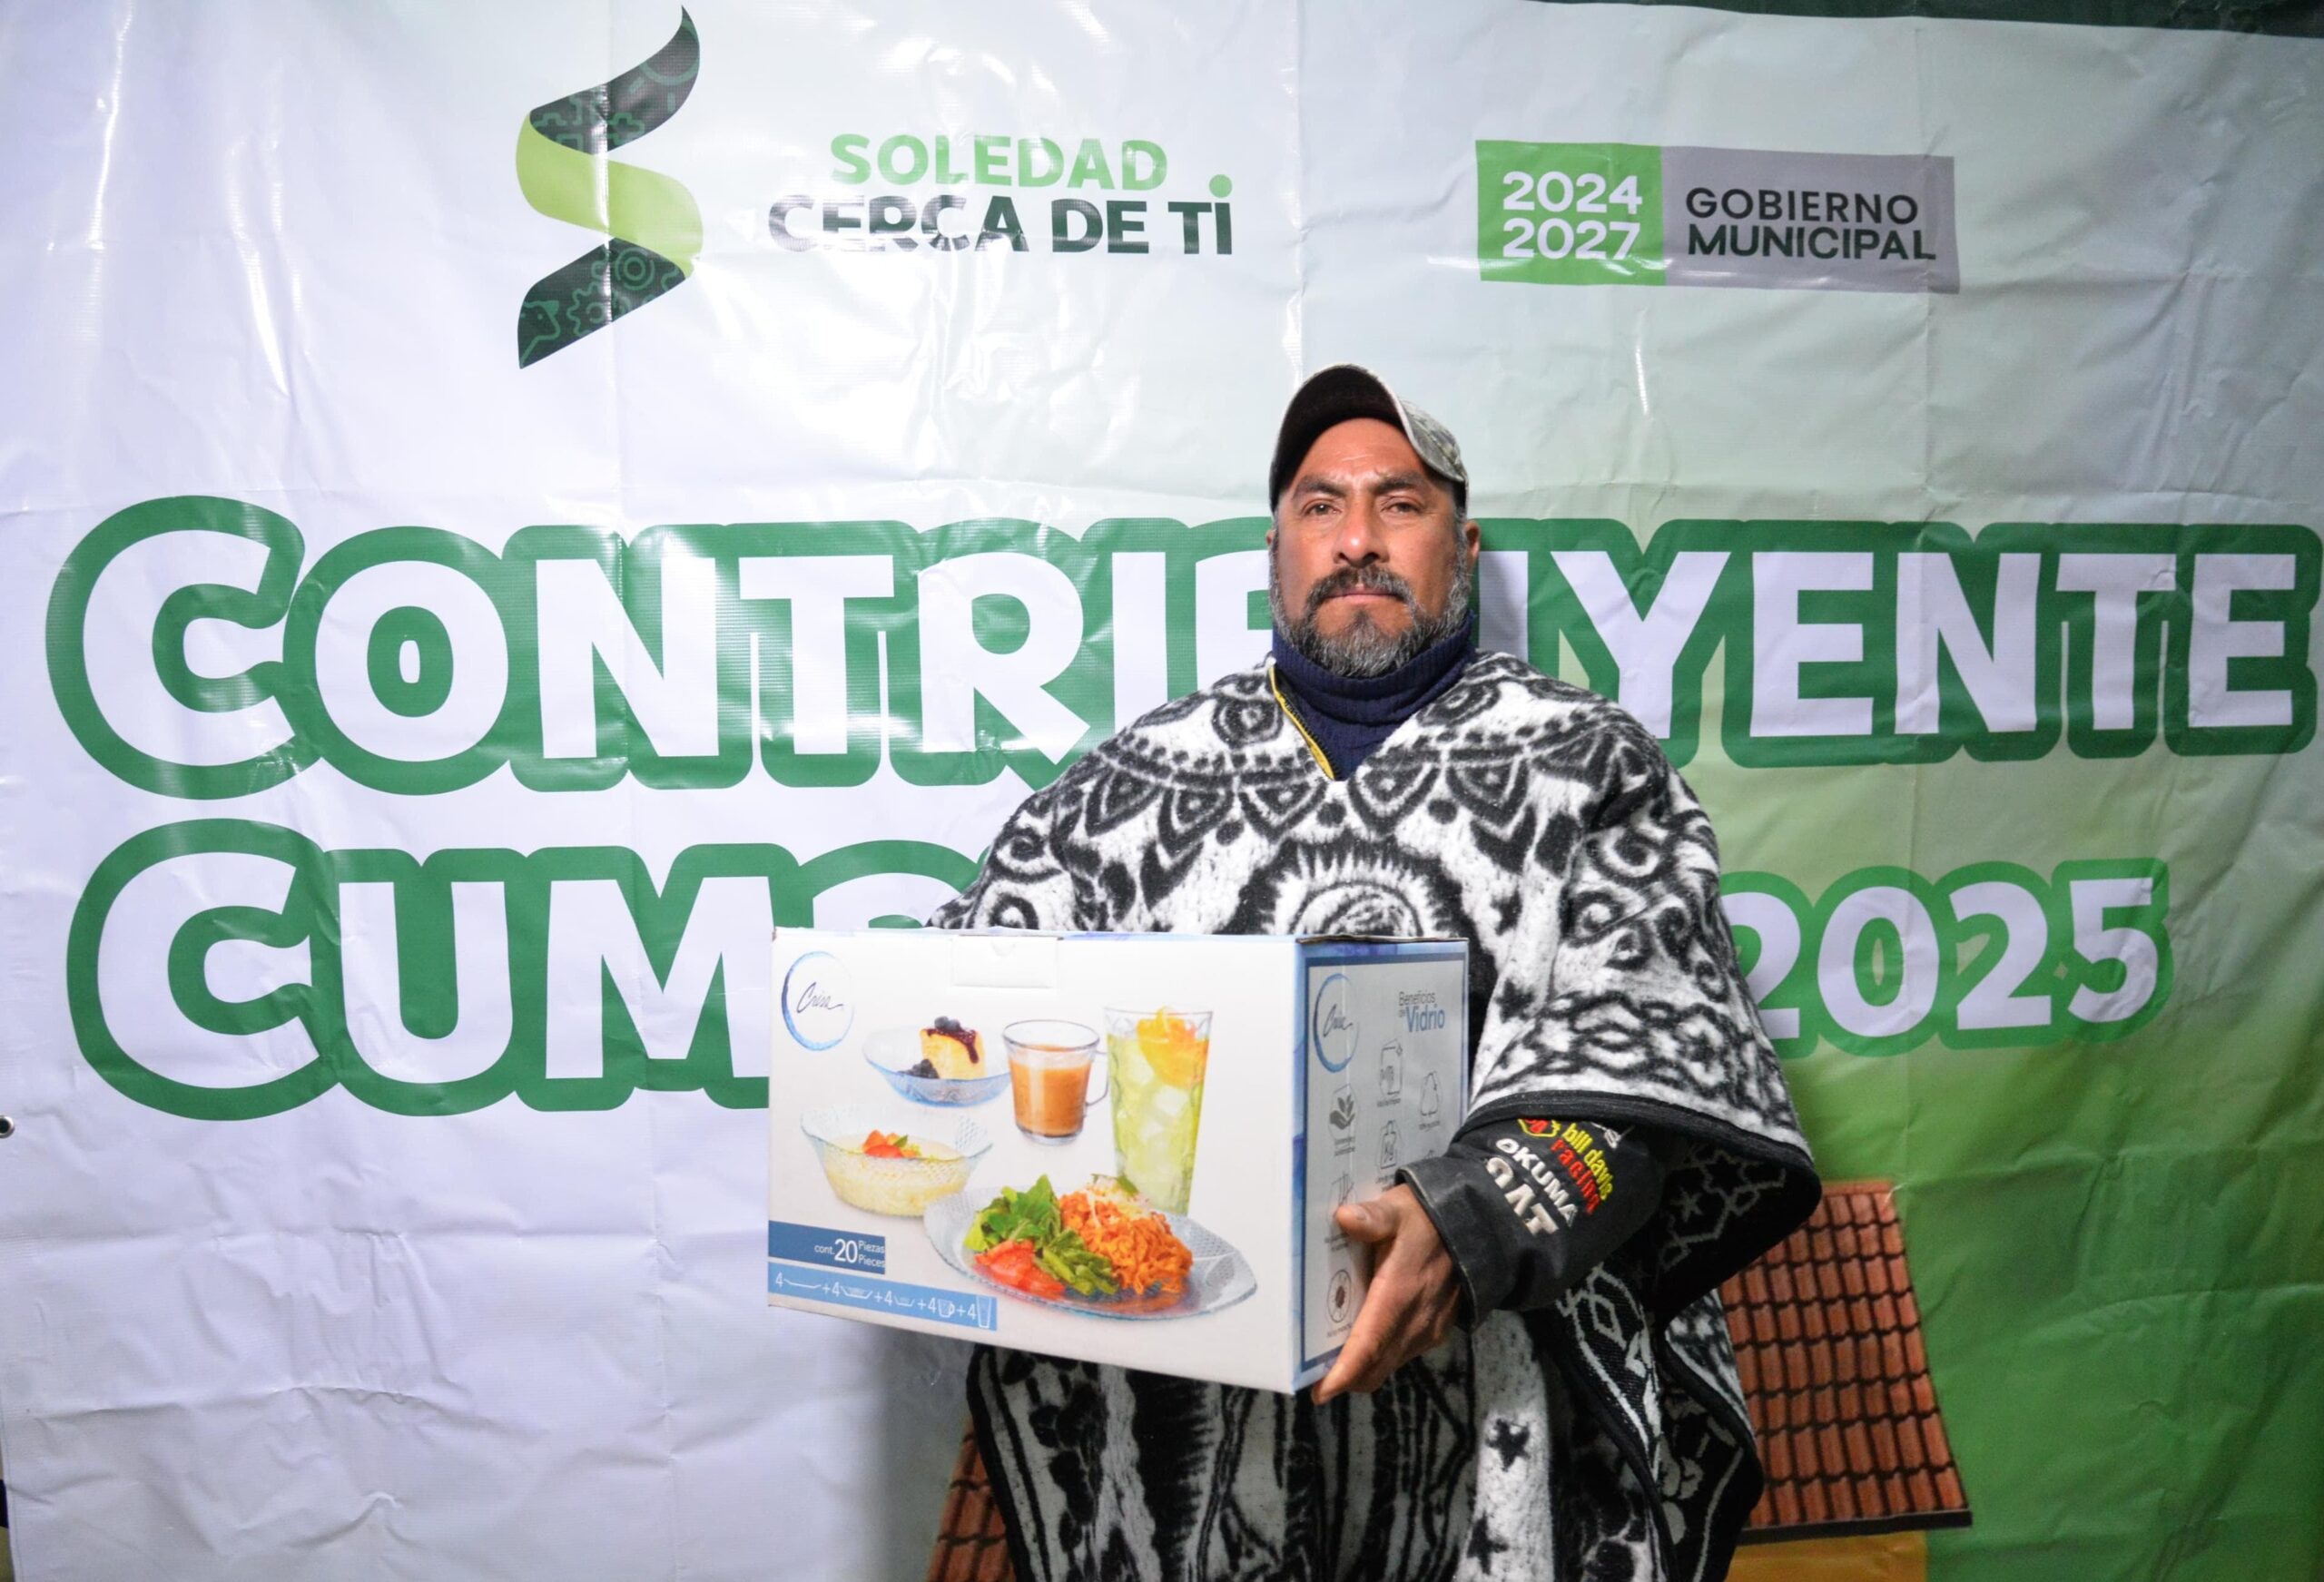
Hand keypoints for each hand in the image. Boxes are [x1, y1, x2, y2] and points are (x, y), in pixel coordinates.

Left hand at [1311, 1185, 1459, 1404]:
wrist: (1478, 1228)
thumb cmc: (1429, 1219)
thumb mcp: (1398, 1210)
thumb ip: (1372, 1216)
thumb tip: (1344, 1217)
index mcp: (1399, 1295)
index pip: (1369, 1345)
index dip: (1344, 1372)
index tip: (1320, 1392)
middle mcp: (1415, 1322)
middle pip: (1375, 1367)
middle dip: (1344, 1379)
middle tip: (1312, 1376)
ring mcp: (1428, 1330)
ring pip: (1388, 1364)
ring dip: (1362, 1368)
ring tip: (1329, 1358)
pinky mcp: (1435, 1330)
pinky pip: (1402, 1354)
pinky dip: (1379, 1356)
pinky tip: (1361, 1339)